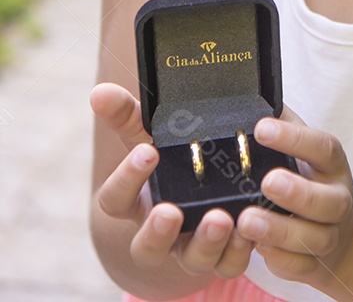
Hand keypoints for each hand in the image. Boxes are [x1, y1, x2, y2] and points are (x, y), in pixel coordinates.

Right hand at [90, 82, 252, 279]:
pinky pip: (229, 263)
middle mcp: (162, 231)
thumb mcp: (154, 133)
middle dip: (157, 232)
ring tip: (220, 218)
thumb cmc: (174, 157)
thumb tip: (99, 93)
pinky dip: (237, 250)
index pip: (115, 200)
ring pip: (192, 260)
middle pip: (147, 247)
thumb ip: (130, 115)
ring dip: (205, 242)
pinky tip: (248, 229)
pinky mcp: (225, 255)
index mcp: (139, 200)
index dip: (126, 179)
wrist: (210, 184)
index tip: (148, 151)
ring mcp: (192, 247)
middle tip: (170, 210)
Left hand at [237, 107, 352, 289]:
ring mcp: (329, 234)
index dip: (295, 139)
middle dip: (296, 192)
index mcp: (332, 165)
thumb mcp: (303, 147)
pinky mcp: (316, 263)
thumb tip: (256, 90)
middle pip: (325, 200)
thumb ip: (283, 121)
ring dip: (278, 230)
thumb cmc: (311, 176)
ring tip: (246, 220)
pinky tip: (258, 249)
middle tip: (266, 181)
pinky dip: (279, 259)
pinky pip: (299, 266)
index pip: (322, 147)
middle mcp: (336, 199)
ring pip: (310, 238)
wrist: (342, 229)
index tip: (261, 128)